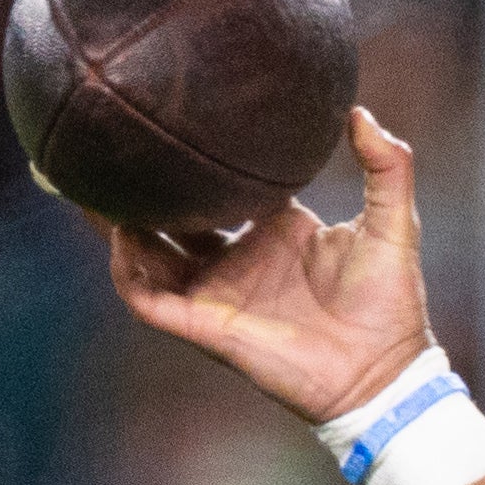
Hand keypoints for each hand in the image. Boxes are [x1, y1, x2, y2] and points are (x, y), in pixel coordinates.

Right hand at [105, 106, 433, 423]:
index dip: (194, 160)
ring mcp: (218, 292)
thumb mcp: (394, 223)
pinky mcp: (206, 326)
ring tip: (90, 182)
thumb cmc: (391, 303)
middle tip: (103, 145)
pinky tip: (124, 233)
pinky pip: (147, 296)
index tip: (167, 119)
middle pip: (170, 216)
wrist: (384, 372)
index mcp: (274, 230)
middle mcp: (238, 258)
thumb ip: (387, 166)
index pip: (220, 187)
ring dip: (116, 223)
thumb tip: (358, 112)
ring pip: (146, 253)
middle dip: (137, 188)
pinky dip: (128, 267)